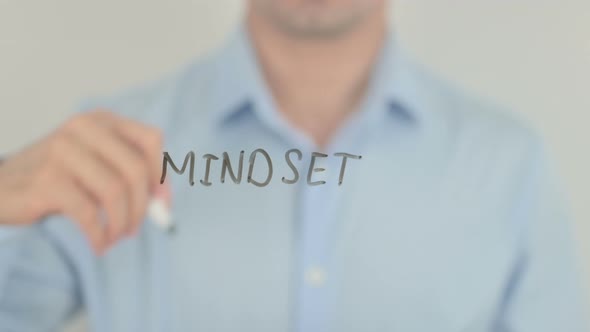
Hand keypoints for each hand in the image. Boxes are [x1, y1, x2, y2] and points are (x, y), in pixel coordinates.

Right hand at [0, 110, 168, 253]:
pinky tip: (98, 244)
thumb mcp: (96, 163)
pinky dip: (99, 235)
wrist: (1, 186)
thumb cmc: (57, 177)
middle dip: (142, 207)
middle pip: (135, 170)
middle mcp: (83, 129)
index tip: (160, 205)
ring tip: (115, 237)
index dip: (161, 175)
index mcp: (101, 121)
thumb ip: (131, 176)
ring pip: (115, 192)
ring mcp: (62, 152)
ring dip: (121, 223)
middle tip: (134, 229)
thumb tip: (164, 203)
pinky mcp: (46, 180)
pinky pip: (89, 214)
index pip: (151, 140)